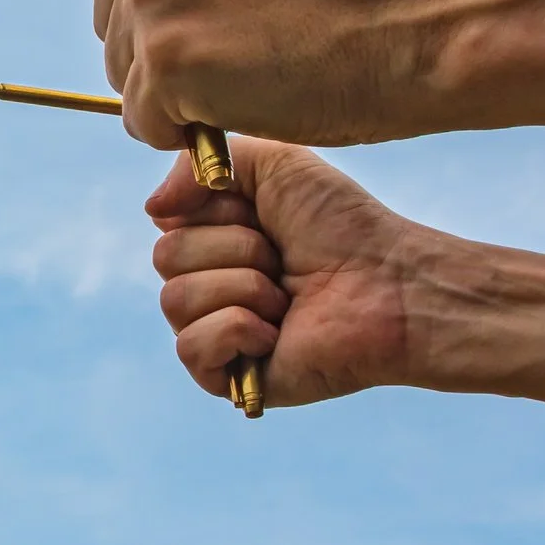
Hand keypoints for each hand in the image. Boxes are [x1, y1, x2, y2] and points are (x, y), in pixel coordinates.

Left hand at [85, 0, 461, 148]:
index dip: (162, 0)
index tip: (219, 8)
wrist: (428, 17)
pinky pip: (144, 122)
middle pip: (113, 19)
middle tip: (254, 44)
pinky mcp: (164, 59)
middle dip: (167, 47)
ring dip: (178, 91)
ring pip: (124, 74)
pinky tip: (248, 103)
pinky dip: (186, 131)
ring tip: (260, 67)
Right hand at [149, 137, 435, 407]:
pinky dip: (237, 329)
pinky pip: (189, 347)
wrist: (392, 285)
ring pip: (175, 301)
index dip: (216, 211)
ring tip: (287, 298)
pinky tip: (278, 332)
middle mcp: (209, 286)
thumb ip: (202, 166)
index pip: (166, 221)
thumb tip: (151, 209)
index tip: (263, 215)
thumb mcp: (275, 164)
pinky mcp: (229, 379)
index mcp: (214, 240)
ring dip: (242, 288)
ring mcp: (217, 334)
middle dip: (234, 249)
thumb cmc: (344, 226)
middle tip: (283, 260)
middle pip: (165, 259)